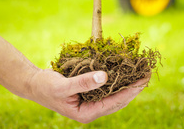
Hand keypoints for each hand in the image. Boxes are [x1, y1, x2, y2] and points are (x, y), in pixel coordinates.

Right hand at [29, 69, 149, 123]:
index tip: (144, 79)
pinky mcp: (90, 91)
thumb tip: (105, 77)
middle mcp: (92, 108)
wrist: (36, 84)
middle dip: (134, 86)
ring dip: (127, 82)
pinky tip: (123, 70)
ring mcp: (92, 100)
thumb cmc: (47, 87)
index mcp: (87, 113)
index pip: (115, 102)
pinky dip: (116, 78)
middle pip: (119, 99)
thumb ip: (84, 82)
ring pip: (115, 92)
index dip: (131, 90)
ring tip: (140, 71)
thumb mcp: (63, 86)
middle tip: (147, 72)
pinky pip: (107, 86)